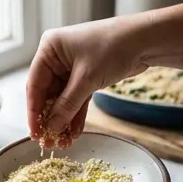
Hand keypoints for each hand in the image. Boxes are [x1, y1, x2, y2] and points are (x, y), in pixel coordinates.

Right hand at [27, 16, 148, 143]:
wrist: (148, 39)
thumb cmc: (114, 47)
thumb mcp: (86, 79)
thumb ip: (66, 106)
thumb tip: (51, 128)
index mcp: (49, 49)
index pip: (34, 86)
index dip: (34, 112)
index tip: (35, 133)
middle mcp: (57, 57)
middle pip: (47, 95)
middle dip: (50, 119)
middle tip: (49, 142)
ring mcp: (71, 67)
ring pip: (62, 100)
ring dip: (63, 121)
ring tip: (62, 143)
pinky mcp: (86, 75)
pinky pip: (75, 99)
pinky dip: (75, 115)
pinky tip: (74, 133)